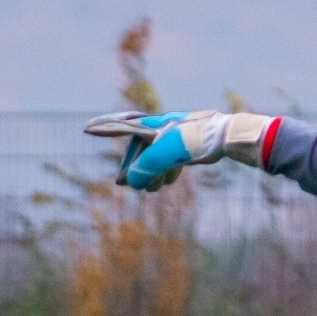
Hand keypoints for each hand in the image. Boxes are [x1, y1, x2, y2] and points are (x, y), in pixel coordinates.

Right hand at [83, 109, 274, 191]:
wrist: (229, 137)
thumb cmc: (198, 140)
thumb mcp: (169, 154)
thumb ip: (148, 166)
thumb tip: (132, 181)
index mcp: (153, 126)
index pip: (123, 126)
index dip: (105, 129)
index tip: (87, 128)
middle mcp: (162, 129)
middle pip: (139, 148)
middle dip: (132, 166)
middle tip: (121, 183)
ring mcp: (177, 137)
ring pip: (155, 155)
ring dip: (149, 172)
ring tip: (148, 190)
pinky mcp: (190, 145)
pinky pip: (171, 158)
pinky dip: (166, 170)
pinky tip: (169, 182)